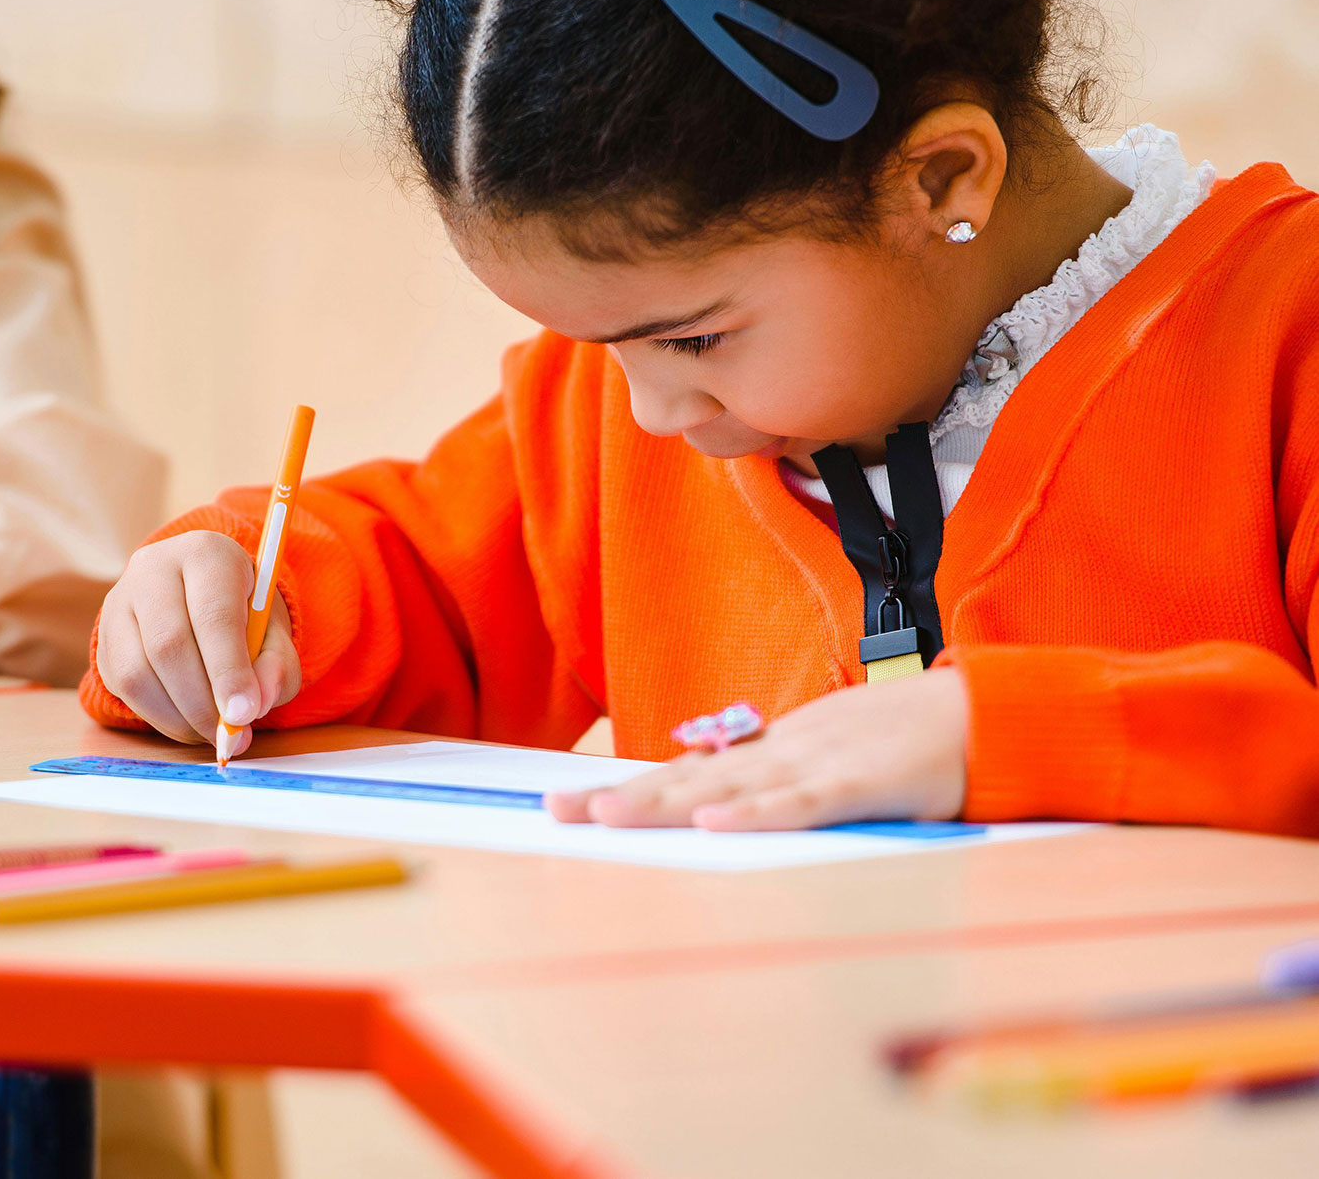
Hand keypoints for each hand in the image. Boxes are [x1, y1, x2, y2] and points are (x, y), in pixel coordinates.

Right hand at [95, 530, 300, 754]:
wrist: (198, 594)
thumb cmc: (243, 613)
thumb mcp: (274, 630)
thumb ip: (276, 665)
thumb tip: (255, 703)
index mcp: (206, 553)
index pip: (213, 615)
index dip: (228, 670)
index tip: (243, 715)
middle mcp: (154, 568)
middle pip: (169, 644)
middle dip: (202, 702)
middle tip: (230, 734)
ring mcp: (120, 601)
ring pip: (138, 671)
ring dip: (179, 716)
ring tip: (212, 731)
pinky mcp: (105, 637)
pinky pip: (123, 687)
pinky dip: (159, 717)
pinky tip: (187, 720)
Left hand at [547, 668, 970, 830]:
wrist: (983, 715)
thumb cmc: (907, 742)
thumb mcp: (831, 758)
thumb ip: (782, 780)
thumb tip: (726, 801)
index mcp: (773, 750)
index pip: (688, 771)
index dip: (630, 786)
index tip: (572, 802)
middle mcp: (780, 753)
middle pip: (687, 777)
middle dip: (619, 797)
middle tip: (555, 813)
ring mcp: (816, 765)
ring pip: (726, 788)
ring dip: (663, 804)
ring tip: (605, 818)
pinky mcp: (857, 785)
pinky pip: (799, 805)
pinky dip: (755, 814)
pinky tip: (712, 823)